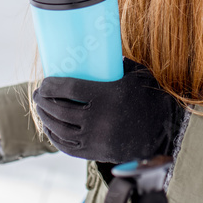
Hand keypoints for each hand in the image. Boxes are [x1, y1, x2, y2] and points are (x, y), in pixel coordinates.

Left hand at [32, 59, 184, 163]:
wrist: (164, 130)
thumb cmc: (148, 96)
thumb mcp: (137, 74)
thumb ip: (117, 62)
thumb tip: (97, 49)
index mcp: (109, 96)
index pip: (69, 90)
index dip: (51, 86)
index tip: (44, 82)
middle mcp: (101, 119)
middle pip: (61, 110)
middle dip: (43, 102)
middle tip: (38, 94)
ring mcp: (97, 139)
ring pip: (61, 129)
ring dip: (45, 118)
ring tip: (41, 109)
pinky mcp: (97, 153)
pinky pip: (68, 147)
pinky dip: (55, 137)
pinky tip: (50, 128)